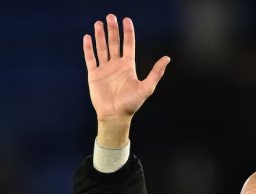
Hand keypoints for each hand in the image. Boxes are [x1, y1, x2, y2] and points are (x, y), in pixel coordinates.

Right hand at [83, 14, 170, 146]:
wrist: (115, 116)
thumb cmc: (131, 104)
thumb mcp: (147, 87)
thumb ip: (156, 73)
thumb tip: (167, 58)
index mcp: (128, 66)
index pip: (128, 45)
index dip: (128, 33)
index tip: (126, 20)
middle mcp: (116, 65)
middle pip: (114, 43)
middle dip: (112, 30)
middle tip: (110, 17)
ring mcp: (105, 69)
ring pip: (102, 48)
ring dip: (100, 36)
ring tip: (98, 23)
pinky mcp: (94, 75)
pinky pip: (90, 59)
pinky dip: (89, 48)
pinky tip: (88, 38)